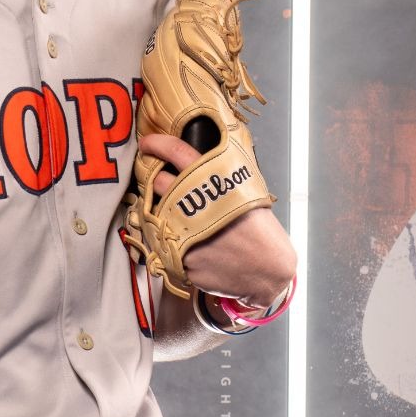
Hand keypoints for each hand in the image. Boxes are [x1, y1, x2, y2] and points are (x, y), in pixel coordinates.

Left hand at [134, 133, 297, 306]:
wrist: (268, 273)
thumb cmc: (262, 233)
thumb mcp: (248, 195)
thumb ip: (220, 179)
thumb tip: (194, 165)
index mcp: (216, 185)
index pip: (178, 152)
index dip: (158, 144)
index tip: (147, 144)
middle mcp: (196, 206)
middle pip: (158, 183)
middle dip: (155, 181)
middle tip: (161, 185)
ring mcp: (184, 233)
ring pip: (157, 214)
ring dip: (163, 214)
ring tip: (184, 221)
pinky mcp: (179, 259)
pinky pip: (167, 245)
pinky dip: (176, 244)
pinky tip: (196, 248)